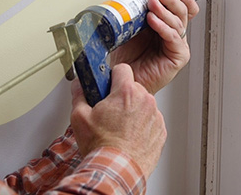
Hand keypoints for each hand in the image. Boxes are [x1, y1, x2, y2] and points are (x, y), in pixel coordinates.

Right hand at [70, 63, 166, 178]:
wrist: (117, 171)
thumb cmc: (102, 146)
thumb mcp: (79, 117)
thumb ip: (79, 95)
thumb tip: (79, 86)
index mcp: (126, 92)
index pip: (122, 69)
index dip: (112, 76)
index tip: (108, 85)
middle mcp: (145, 101)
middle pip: (133, 87)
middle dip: (122, 95)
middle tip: (109, 110)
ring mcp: (155, 117)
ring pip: (143, 104)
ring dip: (133, 110)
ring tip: (119, 126)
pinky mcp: (161, 132)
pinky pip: (151, 120)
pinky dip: (142, 125)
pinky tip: (129, 135)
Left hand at [110, 0, 199, 93]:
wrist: (120, 77)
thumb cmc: (125, 56)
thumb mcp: (128, 23)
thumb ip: (133, 2)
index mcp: (165, 24)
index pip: (182, 6)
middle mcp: (173, 33)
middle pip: (182, 11)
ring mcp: (176, 45)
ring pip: (179, 23)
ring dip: (165, 11)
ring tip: (152, 4)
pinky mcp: (177, 57)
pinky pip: (173, 38)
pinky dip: (163, 27)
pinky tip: (153, 21)